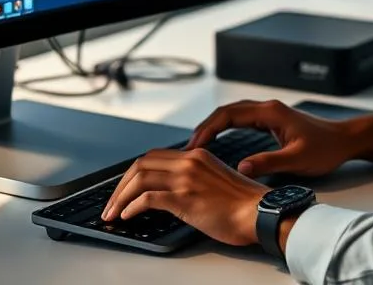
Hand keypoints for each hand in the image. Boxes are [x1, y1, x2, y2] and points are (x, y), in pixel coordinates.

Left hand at [101, 147, 269, 246]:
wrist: (260, 213)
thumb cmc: (244, 205)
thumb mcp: (215, 181)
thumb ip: (193, 180)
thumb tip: (170, 194)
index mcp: (197, 156)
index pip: (154, 157)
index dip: (134, 173)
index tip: (125, 189)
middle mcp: (189, 162)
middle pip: (141, 164)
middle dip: (120, 185)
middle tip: (112, 202)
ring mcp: (186, 179)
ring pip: (139, 179)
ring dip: (121, 197)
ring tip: (113, 213)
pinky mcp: (185, 198)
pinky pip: (148, 198)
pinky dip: (132, 207)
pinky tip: (127, 216)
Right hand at [185, 99, 372, 178]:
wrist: (345, 140)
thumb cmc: (326, 148)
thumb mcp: (297, 159)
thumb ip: (268, 163)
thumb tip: (241, 168)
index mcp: (271, 112)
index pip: (229, 115)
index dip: (208, 128)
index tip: (194, 145)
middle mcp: (268, 108)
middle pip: (227, 111)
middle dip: (205, 127)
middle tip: (189, 147)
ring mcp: (270, 113)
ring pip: (233, 114)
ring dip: (214, 126)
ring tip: (197, 144)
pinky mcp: (272, 121)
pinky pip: (241, 120)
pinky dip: (225, 127)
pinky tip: (217, 140)